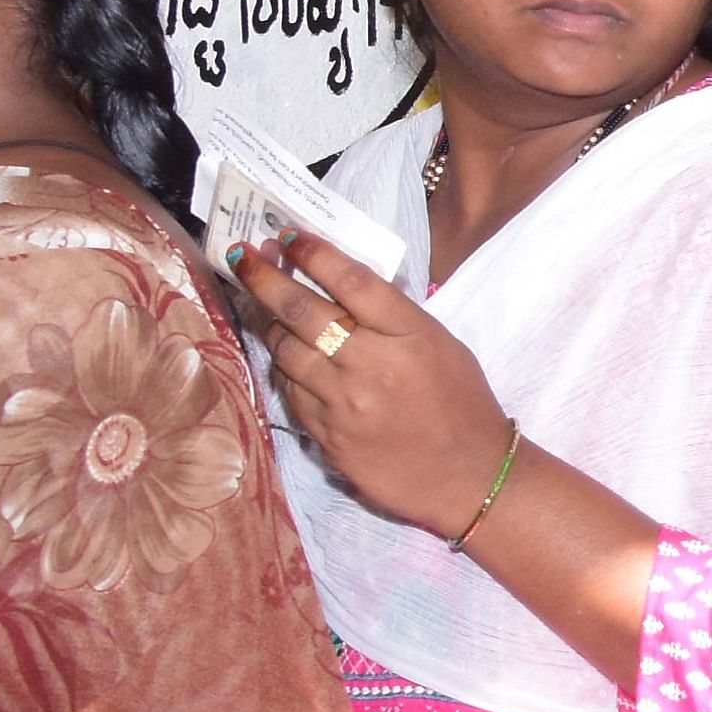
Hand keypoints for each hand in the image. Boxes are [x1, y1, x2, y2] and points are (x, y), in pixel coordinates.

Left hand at [229, 232, 514, 532]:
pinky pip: (290, 391)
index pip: (350, 280)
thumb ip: (395, 317)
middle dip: (265, 277)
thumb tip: (342, 286)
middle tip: (242, 256)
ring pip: (286, 350)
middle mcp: (372, 365)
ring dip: (268, 323)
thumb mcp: (443, 346)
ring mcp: (345, 403)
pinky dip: (284, 368)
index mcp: (410, 335)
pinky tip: (285, 357)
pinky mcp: (327, 435)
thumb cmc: (462, 404)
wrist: (469, 476)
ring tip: (262, 307)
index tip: (288, 236)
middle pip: (303, 310)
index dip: (313, 252)